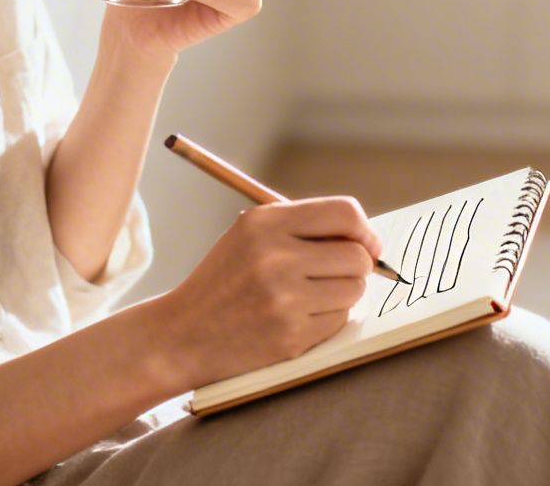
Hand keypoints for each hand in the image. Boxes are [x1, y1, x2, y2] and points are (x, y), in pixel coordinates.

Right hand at [155, 197, 378, 388]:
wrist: (183, 333)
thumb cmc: (224, 280)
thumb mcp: (250, 236)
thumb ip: (303, 228)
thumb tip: (366, 239)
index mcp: (265, 222)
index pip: (344, 213)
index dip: (365, 230)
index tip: (367, 244)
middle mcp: (275, 257)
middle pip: (356, 255)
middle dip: (356, 266)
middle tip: (334, 275)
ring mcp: (284, 299)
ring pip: (354, 290)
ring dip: (342, 294)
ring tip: (308, 297)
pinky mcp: (290, 336)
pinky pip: (339, 321)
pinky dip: (327, 319)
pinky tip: (296, 318)